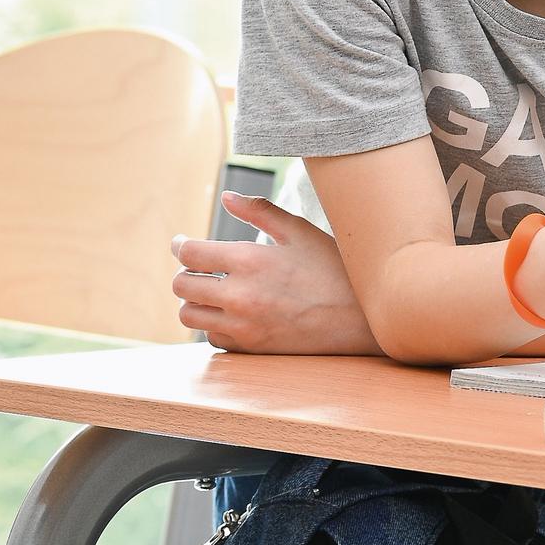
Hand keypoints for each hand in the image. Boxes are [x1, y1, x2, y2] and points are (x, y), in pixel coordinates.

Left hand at [173, 196, 379, 354]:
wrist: (364, 320)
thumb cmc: (334, 270)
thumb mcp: (300, 232)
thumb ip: (259, 211)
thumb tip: (226, 197)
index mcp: (249, 260)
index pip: (190, 254)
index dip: (181, 246)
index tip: (184, 244)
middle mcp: (240, 295)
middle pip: (182, 286)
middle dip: (186, 274)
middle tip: (199, 269)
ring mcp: (245, 325)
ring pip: (190, 316)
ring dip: (196, 302)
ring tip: (213, 293)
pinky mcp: (253, 347)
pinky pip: (213, 338)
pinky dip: (215, 325)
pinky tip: (232, 314)